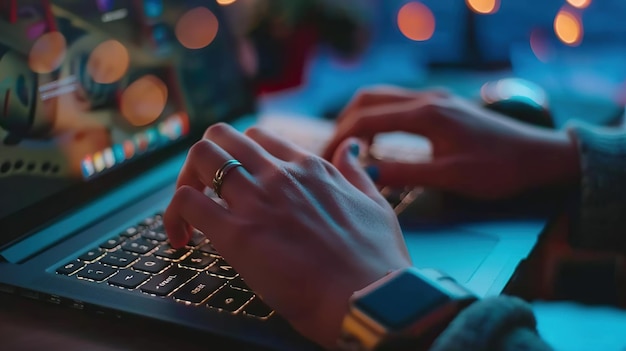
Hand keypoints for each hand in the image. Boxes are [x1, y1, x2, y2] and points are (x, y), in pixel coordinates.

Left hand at [164, 123, 411, 347]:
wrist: (370, 298)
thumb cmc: (376, 259)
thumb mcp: (374, 204)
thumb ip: (356, 173)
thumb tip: (351, 148)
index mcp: (310, 167)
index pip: (259, 137)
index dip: (240, 156)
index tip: (236, 183)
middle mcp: (280, 175)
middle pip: (222, 136)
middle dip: (206, 159)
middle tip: (205, 190)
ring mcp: (257, 201)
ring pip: (200, 157)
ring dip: (186, 179)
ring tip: (189, 212)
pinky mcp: (238, 235)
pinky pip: (188, 201)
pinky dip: (176, 213)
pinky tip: (182, 236)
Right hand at [322, 87, 580, 199]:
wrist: (540, 156)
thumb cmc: (500, 169)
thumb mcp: (452, 177)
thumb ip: (406, 173)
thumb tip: (364, 172)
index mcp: (426, 114)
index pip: (366, 119)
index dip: (339, 139)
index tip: (323, 161)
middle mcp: (426, 99)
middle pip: (367, 99)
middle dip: (342, 124)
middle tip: (329, 153)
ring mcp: (434, 99)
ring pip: (381, 98)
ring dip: (358, 118)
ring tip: (347, 148)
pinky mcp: (441, 106)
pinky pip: (396, 104)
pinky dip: (377, 118)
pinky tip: (377, 142)